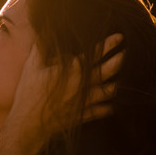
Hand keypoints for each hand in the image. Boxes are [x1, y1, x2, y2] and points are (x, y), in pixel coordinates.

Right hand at [0, 34, 121, 146]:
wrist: (29, 124)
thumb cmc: (28, 93)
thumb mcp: (31, 67)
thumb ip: (41, 47)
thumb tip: (47, 30)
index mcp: (72, 71)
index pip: (95, 54)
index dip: (109, 44)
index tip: (119, 37)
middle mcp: (83, 85)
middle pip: (108, 70)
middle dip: (120, 59)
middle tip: (127, 52)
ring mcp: (86, 101)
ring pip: (110, 90)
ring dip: (119, 82)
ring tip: (126, 75)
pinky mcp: (84, 115)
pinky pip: (104, 110)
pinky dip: (111, 105)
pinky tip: (114, 102)